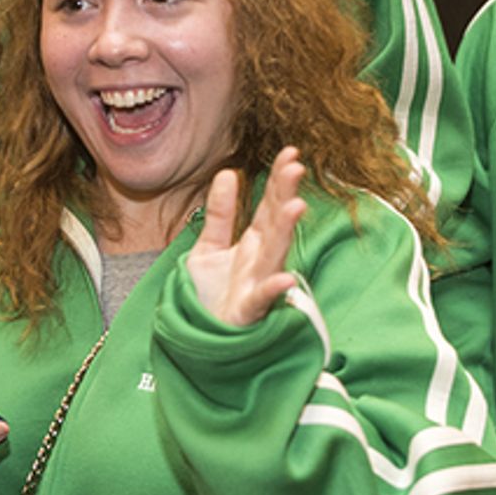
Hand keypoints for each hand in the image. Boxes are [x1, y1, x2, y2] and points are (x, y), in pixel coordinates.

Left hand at [186, 146, 306, 326]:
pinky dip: (273, 290)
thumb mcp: (208, 249)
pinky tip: (283, 277)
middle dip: (285, 196)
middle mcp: (260, 261)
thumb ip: (220, 214)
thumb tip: (227, 172)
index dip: (278, 181)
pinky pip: (262, 300)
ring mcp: (256, 286)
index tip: (291, 153)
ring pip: (274, 255)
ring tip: (296, 207)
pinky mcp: (247, 312)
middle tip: (295, 168)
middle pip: (275, 224)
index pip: (269, 206)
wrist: (200, 341)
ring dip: (285, 232)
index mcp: (253, 245)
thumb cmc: (211, 298)